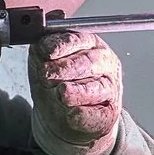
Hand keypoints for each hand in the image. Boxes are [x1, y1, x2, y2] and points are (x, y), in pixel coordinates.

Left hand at [30, 29, 121, 154]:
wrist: (62, 115)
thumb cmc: (56, 83)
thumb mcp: (44, 61)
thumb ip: (43, 47)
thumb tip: (44, 39)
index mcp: (91, 45)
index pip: (81, 39)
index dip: (63, 44)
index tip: (47, 51)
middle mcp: (105, 64)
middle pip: (89, 62)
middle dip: (67, 67)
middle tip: (46, 73)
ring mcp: (109, 89)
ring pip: (97, 88)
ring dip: (78, 91)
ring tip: (62, 93)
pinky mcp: (108, 114)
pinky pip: (98, 114)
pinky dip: (85, 115)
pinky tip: (73, 114)